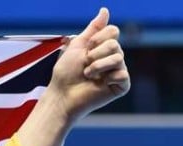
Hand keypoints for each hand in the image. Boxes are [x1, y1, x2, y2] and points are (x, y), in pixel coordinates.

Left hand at [48, 7, 130, 124]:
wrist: (62, 95)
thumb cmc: (66, 73)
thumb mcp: (77, 46)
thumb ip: (93, 29)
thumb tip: (105, 10)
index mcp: (103, 48)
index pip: (113, 31)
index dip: (97, 39)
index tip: (85, 49)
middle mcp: (113, 58)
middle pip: (115, 44)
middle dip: (95, 54)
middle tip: (85, 65)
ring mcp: (117, 71)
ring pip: (119, 57)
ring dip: (97, 66)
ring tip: (87, 75)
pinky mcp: (121, 86)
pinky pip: (123, 74)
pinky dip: (108, 77)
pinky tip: (100, 84)